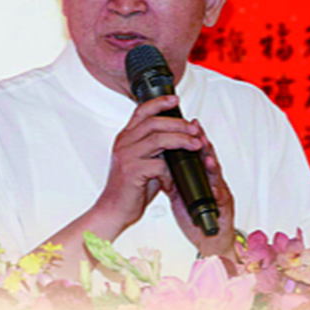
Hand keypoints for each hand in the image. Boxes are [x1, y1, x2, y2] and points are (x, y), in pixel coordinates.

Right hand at [92, 95, 203, 239]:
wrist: (114, 210)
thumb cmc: (130, 189)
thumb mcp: (142, 162)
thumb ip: (155, 149)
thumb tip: (178, 137)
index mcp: (125, 138)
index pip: (141, 111)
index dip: (159, 103)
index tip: (175, 100)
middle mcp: (124, 144)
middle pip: (155, 122)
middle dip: (179, 123)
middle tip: (194, 129)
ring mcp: (127, 156)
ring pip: (159, 138)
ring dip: (182, 140)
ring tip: (195, 145)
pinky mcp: (133, 171)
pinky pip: (159, 165)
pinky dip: (171, 172)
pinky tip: (172, 180)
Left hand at [166, 120, 235, 259]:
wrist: (207, 238)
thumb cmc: (194, 215)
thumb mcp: (179, 192)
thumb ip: (172, 176)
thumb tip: (158, 160)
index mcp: (199, 176)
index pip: (195, 152)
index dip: (189, 137)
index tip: (183, 122)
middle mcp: (211, 181)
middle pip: (208, 158)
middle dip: (202, 143)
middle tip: (196, 131)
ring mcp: (218, 194)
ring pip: (216, 177)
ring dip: (211, 165)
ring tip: (206, 155)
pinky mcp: (221, 210)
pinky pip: (220, 201)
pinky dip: (217, 194)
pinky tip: (214, 189)